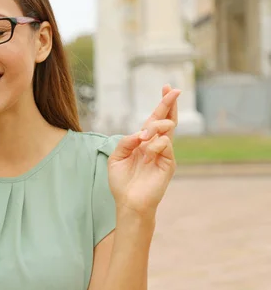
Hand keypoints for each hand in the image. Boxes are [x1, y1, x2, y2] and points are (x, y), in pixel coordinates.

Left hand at [108, 84, 179, 218]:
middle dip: (169, 104)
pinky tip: (147, 151)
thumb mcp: (116, 157)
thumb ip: (126, 142)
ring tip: (143, 137)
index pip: (154, 119)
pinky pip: (166, 145)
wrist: (128, 202)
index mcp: (143, 142)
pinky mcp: (168, 164)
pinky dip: (156, 144)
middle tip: (173, 90)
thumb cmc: (122, 182)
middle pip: (167, 120)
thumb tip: (140, 133)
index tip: (166, 87)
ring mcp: (164, 154)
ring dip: (155, 127)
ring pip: (168, 129)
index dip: (161, 104)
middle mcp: (156, 145)